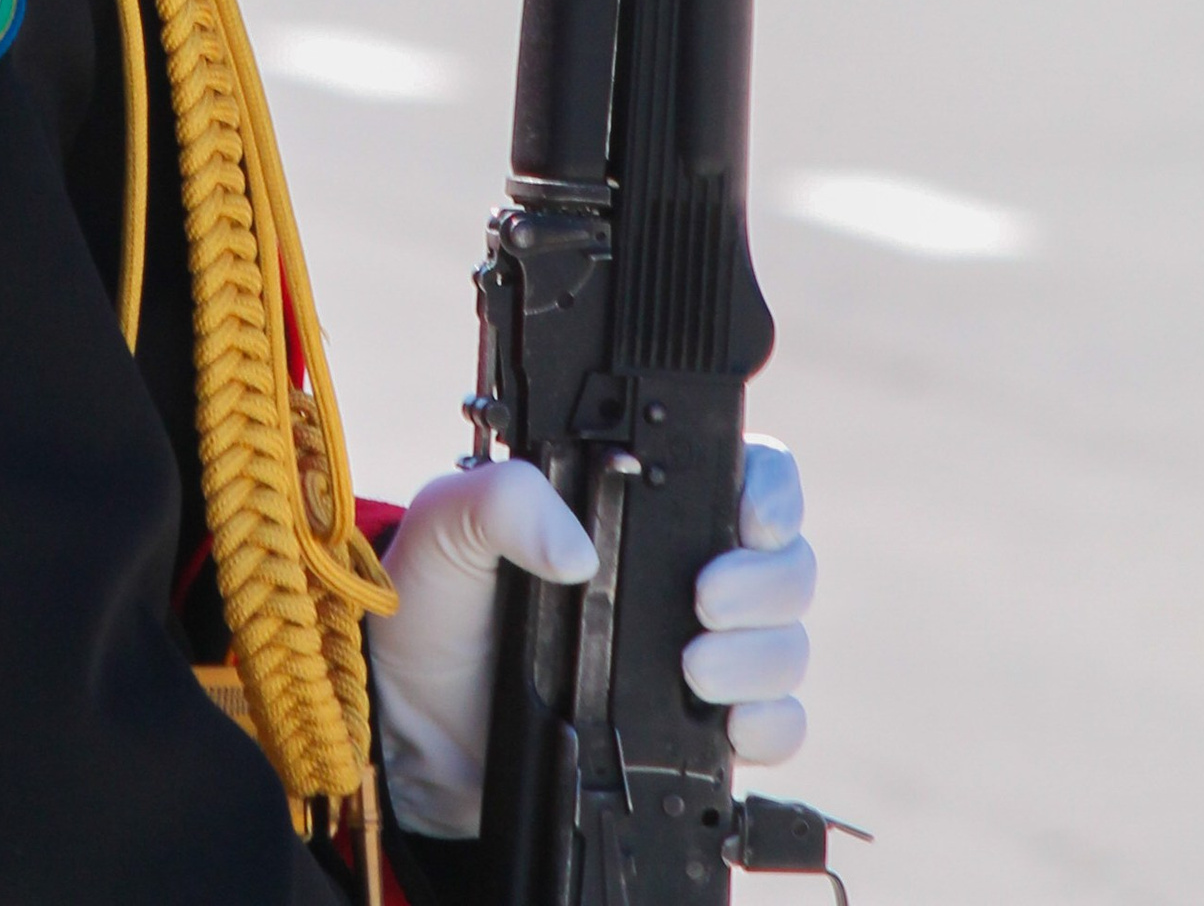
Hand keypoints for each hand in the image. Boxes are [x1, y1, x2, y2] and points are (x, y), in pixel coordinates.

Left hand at [367, 439, 814, 841]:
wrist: (417, 725)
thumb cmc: (437, 604)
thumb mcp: (450, 526)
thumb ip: (504, 500)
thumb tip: (577, 550)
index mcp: (640, 502)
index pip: (746, 474)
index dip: (771, 492)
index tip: (752, 519)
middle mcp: (683, 572)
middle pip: (785, 564)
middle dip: (765, 583)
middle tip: (705, 601)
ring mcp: (698, 651)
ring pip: (786, 645)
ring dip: (762, 657)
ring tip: (694, 670)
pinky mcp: (695, 730)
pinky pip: (777, 727)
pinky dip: (769, 726)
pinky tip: (728, 727)